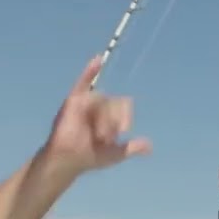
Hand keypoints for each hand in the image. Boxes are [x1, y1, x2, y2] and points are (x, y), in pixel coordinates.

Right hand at [40, 55, 149, 174]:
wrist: (69, 160)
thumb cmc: (90, 157)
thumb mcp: (116, 154)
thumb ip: (133, 148)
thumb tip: (150, 147)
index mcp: (111, 116)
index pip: (125, 105)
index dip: (125, 117)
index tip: (124, 130)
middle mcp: (100, 107)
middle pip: (115, 102)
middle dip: (112, 122)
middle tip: (103, 137)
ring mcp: (87, 102)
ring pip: (102, 100)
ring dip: (102, 119)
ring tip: (96, 134)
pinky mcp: (73, 100)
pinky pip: (82, 82)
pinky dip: (90, 70)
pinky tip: (98, 58)